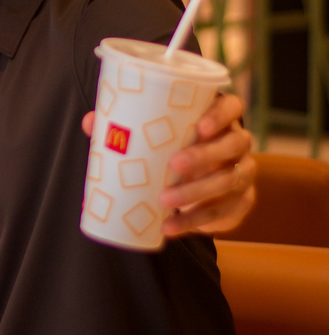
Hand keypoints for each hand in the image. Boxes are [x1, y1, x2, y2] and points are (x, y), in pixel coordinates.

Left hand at [81, 91, 256, 237]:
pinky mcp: (241, 201)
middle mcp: (237, 142)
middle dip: (204, 155)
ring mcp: (243, 172)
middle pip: (234, 143)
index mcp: (218, 119)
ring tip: (165, 201)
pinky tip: (172, 227)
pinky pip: (225, 211)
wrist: (193, 189)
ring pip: (231, 180)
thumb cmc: (169, 150)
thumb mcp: (153, 138)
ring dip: (197, 191)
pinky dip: (197, 221)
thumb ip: (126, 127)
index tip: (200, 126)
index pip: (233, 107)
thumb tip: (91, 121)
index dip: (221, 114)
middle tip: (174, 165)